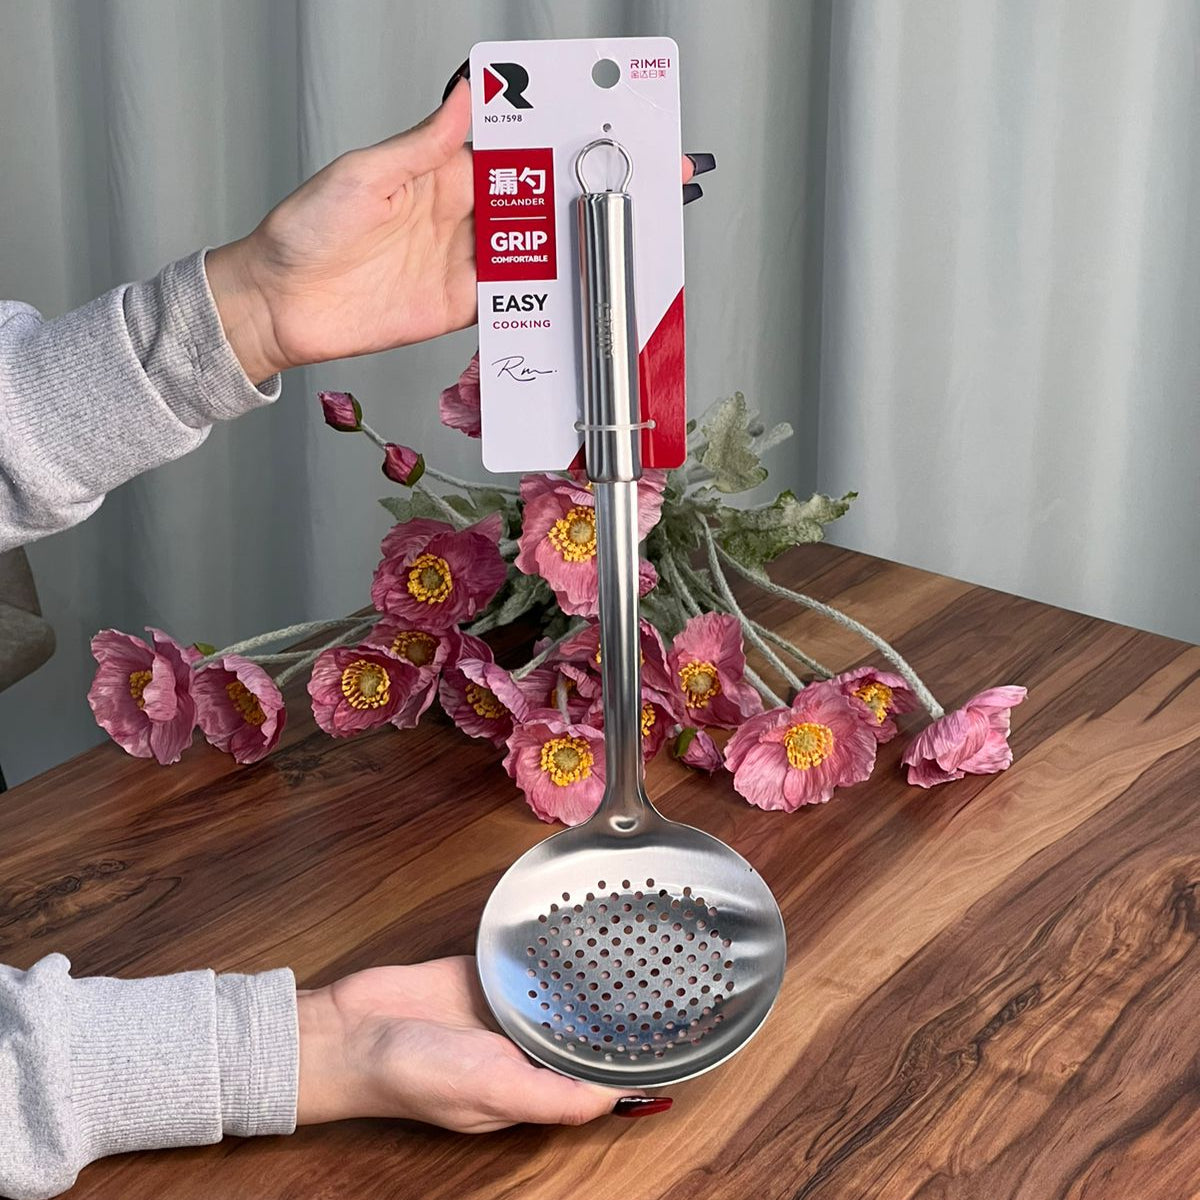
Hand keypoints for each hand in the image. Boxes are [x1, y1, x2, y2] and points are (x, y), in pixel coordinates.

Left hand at [205, 82, 705, 383]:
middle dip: (593, 190)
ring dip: (581, 242)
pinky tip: (582, 285)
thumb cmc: (307, 230)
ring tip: (630, 231)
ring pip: (537, 249)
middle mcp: (462, 215)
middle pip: (540, 200)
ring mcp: (465, 263)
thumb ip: (427, 142)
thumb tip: (467, 92)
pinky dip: (548, 295)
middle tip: (645, 180)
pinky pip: (515, 299)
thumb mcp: (367, 173)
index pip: (517, 149)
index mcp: (442, 171)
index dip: (563, 138)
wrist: (280, 306)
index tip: (605, 125)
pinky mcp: (460, 307)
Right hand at [296, 956, 671, 1130]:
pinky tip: (581, 934)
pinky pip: (531, 964)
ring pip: (562, 994)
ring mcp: (507, 1011)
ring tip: (637, 950)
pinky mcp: (489, 976)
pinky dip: (552, 953)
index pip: (595, 1080)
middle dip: (618, 1014)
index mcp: (531, 1090)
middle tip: (666, 980)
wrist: (352, 1029)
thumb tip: (617, 1098)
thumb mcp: (492, 1091)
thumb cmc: (413, 1074)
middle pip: (585, 1032)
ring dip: (588, 980)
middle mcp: (524, 1051)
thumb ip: (555, 1098)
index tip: (673, 1040)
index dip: (631, 1063)